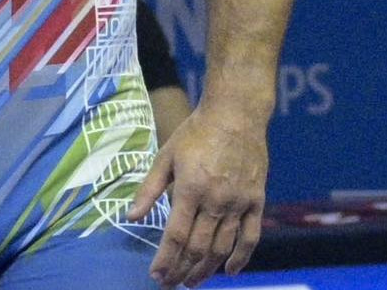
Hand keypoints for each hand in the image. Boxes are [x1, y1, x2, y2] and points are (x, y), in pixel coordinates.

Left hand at [126, 105, 268, 287]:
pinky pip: (250, 236)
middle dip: (182, 270)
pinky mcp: (256, 200)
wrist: (236, 113)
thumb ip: (149, 189)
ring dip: (206, 269)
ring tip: (192, 282)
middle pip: (198, 247)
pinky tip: (229, 271)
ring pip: (222, 247)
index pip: (176, 235)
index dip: (165, 259)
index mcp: (190, 188)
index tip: (156, 275)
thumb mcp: (166, 156)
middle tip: (171, 284)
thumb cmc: (196, 132)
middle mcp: (216, 200)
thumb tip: (130, 217)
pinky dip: (241, 257)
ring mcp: (238, 202)